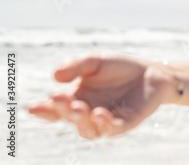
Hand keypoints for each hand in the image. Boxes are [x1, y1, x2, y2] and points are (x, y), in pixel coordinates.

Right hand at [27, 54, 176, 138]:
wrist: (151, 72)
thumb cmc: (119, 68)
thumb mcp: (96, 61)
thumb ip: (76, 65)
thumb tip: (55, 76)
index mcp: (76, 98)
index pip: (55, 109)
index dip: (43, 110)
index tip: (33, 107)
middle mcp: (88, 112)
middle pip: (70, 118)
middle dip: (63, 110)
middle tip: (60, 98)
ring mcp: (106, 120)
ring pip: (88, 130)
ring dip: (82, 121)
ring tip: (81, 107)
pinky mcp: (125, 123)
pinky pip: (113, 129)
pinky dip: (106, 124)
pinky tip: (101, 114)